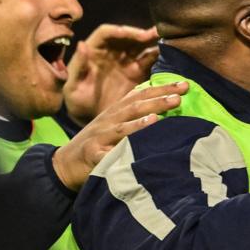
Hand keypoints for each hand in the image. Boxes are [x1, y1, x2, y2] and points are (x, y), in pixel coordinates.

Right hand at [52, 82, 187, 191]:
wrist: (65, 164)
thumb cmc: (98, 142)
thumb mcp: (114, 123)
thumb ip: (135, 113)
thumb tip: (165, 103)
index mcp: (116, 111)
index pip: (141, 95)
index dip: (162, 88)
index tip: (185, 85)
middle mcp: (109, 120)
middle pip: (134, 107)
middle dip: (157, 100)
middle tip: (179, 97)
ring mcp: (100, 137)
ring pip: (121, 128)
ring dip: (139, 123)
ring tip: (157, 117)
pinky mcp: (92, 155)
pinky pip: (106, 154)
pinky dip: (118, 150)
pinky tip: (129, 148)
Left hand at [63, 24, 159, 125]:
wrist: (90, 117)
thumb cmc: (77, 101)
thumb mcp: (72, 86)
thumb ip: (78, 65)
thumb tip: (82, 44)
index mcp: (94, 51)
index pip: (106, 33)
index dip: (118, 31)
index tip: (129, 34)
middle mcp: (111, 52)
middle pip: (127, 36)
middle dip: (140, 33)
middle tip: (154, 34)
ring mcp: (126, 61)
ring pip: (140, 45)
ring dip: (152, 41)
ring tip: (166, 38)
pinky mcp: (137, 72)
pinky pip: (149, 60)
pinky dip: (158, 55)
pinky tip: (169, 54)